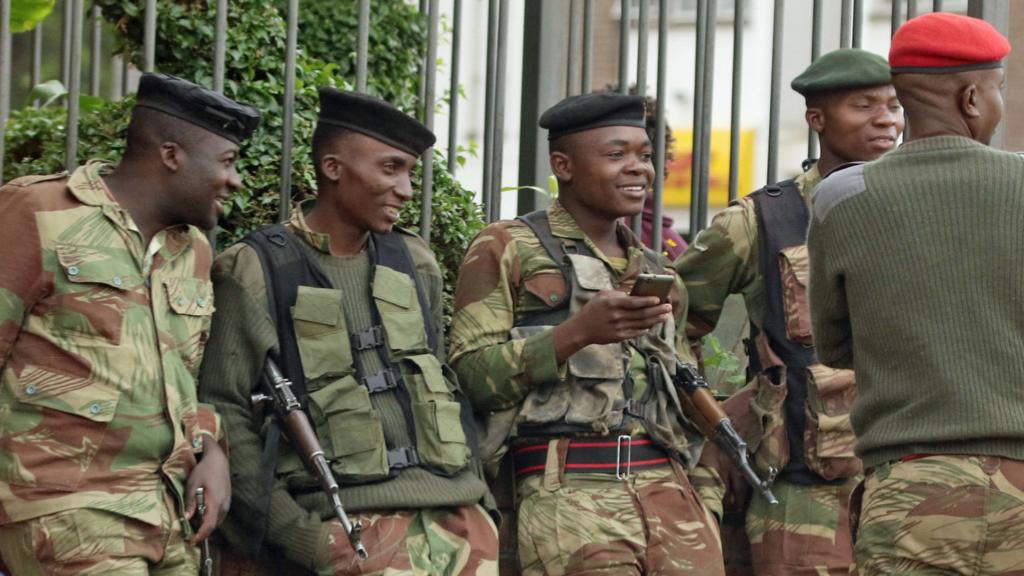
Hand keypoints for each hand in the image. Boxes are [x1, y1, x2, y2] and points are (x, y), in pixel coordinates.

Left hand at [185, 435, 230, 544]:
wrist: (218, 460)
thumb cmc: (204, 470)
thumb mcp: (192, 485)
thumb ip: (190, 502)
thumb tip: (186, 518)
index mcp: (215, 502)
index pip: (209, 525)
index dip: (200, 536)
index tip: (191, 542)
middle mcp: (223, 505)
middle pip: (213, 526)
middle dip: (201, 531)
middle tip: (188, 531)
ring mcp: (227, 503)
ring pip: (217, 521)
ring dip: (206, 524)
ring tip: (194, 520)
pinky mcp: (227, 500)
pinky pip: (219, 515)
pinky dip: (210, 518)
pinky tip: (202, 512)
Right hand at [553, 290, 671, 361]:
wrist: (582, 329)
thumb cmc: (592, 309)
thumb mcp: (602, 295)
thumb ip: (618, 292)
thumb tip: (634, 291)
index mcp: (612, 303)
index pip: (633, 302)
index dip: (647, 301)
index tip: (658, 299)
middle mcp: (617, 316)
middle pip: (642, 313)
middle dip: (657, 310)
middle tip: (668, 307)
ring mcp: (619, 328)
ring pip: (642, 324)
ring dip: (656, 320)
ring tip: (665, 316)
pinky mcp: (619, 337)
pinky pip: (636, 332)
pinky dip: (646, 329)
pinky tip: (652, 325)